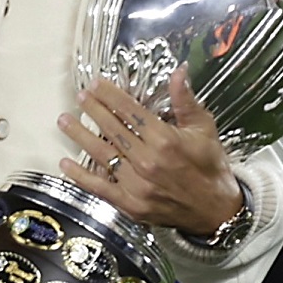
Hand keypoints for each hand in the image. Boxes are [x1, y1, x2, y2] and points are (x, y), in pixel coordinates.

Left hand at [56, 68, 243, 235]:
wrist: (217, 210)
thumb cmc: (211, 166)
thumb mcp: (204, 128)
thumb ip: (185, 100)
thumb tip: (178, 71)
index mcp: (166, 140)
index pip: (130, 111)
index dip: (110, 96)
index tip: (95, 85)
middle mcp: (148, 162)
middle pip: (113, 130)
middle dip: (94, 110)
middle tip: (79, 97)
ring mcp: (138, 186)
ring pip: (103, 155)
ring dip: (81, 136)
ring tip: (65, 121)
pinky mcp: (132, 205)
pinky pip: (101, 188)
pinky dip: (81, 176)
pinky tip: (66, 163)